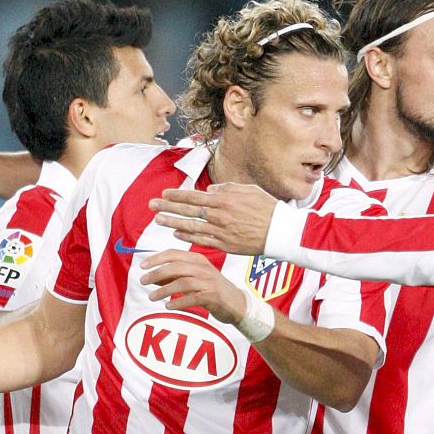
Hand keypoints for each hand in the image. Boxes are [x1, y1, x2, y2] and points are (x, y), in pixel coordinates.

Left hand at [140, 250, 249, 323]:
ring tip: (152, 297)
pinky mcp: (214, 296)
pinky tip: (168, 305)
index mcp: (198, 260)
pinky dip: (178, 302)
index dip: (156, 258)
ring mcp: (209, 282)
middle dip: (156, 273)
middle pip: (176, 267)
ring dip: (164, 290)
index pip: (173, 254)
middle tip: (143, 281)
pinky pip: (192, 298)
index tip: (142, 265)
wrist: (237, 304)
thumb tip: (152, 277)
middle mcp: (203, 268)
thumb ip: (174, 277)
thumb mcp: (193, 280)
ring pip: (182, 282)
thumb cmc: (213, 291)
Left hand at [149, 183, 277, 255]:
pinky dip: (188, 237)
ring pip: (190, 227)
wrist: (281, 232)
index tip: (164, 194)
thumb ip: (227, 188)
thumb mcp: (248, 190)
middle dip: (167, 207)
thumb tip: (210, 189)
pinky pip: (201, 240)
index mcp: (223, 199)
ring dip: (172, 223)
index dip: (176, 195)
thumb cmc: (268, 208)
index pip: (193, 196)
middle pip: (187, 211)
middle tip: (152, 206)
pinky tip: (177, 234)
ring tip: (159, 220)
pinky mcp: (225, 245)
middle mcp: (218, 215)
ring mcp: (220, 231)